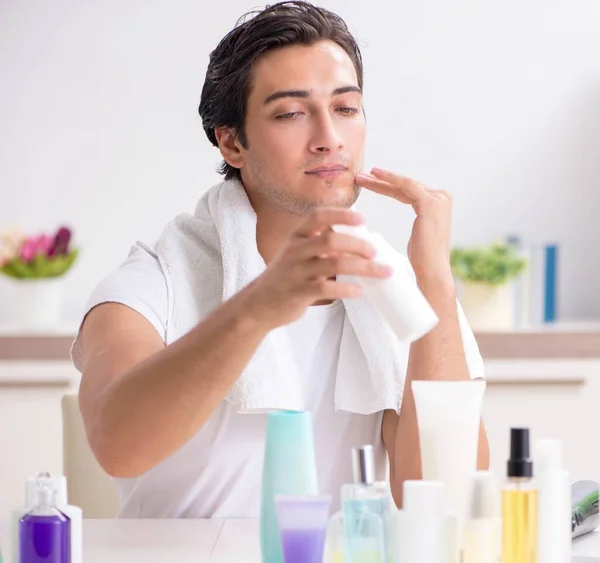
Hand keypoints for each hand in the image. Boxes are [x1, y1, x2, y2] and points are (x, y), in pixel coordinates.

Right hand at [243, 208, 391, 329]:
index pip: (319, 217)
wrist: (258, 305)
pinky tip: (360, 291)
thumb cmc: (285, 278)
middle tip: (375, 251)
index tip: (362, 218)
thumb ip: (321, 246)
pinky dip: (347, 289)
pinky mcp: (298, 292)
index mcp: (296, 237)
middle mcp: (295, 251)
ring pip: (334, 264)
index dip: (341, 215)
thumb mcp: (299, 255)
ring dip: (362, 267)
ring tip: (381, 271)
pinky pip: (327, 288)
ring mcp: (296, 272)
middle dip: (357, 244)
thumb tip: (356, 240)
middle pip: (331, 240)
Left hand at [355, 168, 453, 284]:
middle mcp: (442, 198)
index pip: (408, 192)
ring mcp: (438, 199)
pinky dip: (390, 179)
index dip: (388, 186)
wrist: (432, 271)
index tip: (368, 182)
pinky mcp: (430, 203)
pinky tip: (375, 175)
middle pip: (405, 187)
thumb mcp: (418, 234)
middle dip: (381, 181)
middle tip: (360, 176)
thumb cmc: (422, 259)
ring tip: (361, 177)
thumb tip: (407, 217)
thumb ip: (418, 219)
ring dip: (380, 180)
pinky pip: (406, 186)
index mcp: (439, 204)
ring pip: (403, 185)